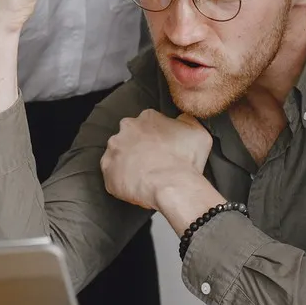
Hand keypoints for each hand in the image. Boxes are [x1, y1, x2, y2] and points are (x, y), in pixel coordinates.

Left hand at [100, 109, 215, 219]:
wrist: (173, 186)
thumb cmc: (186, 161)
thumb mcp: (198, 132)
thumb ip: (186, 120)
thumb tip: (181, 120)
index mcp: (147, 117)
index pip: (147, 124)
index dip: (154, 138)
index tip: (161, 149)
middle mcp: (126, 129)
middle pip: (130, 137)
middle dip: (138, 148)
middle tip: (151, 163)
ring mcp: (114, 149)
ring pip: (118, 155)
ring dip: (128, 164)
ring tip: (143, 176)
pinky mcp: (107, 170)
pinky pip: (112, 175)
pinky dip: (121, 181)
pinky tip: (136, 186)